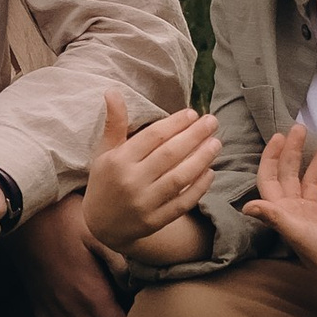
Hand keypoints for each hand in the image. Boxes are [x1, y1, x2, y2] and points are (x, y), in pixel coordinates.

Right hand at [10, 190, 126, 316]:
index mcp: (89, 293)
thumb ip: (120, 263)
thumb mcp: (100, 233)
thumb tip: (136, 287)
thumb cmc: (66, 218)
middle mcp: (69, 307)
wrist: (25, 211)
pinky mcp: (36, 303)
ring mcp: (50, 307)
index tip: (136, 314)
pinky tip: (77, 315)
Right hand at [83, 89, 221, 257]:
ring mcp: (144, 203)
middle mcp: (131, 181)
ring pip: (179, 178)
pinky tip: (211, 171)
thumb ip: (114, 124)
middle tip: (212, 121)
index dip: (175, 123)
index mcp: (118, 161)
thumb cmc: (105, 181)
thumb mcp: (104, 152)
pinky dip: (199, 187)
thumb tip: (113, 91)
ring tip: (216, 143)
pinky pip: (183, 202)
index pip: (152, 137)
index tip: (192, 113)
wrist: (100, 226)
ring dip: (201, 159)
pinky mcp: (155, 221)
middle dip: (194, 135)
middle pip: (170, 154)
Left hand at [244, 122, 316, 282]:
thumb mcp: (295, 231)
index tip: (280, 136)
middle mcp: (295, 211)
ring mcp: (315, 215)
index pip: (269, 178)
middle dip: (296, 151)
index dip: (271, 157)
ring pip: (316, 181)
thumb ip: (273, 216)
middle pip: (292, 174)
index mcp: (282, 212)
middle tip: (302, 127)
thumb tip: (246, 206)